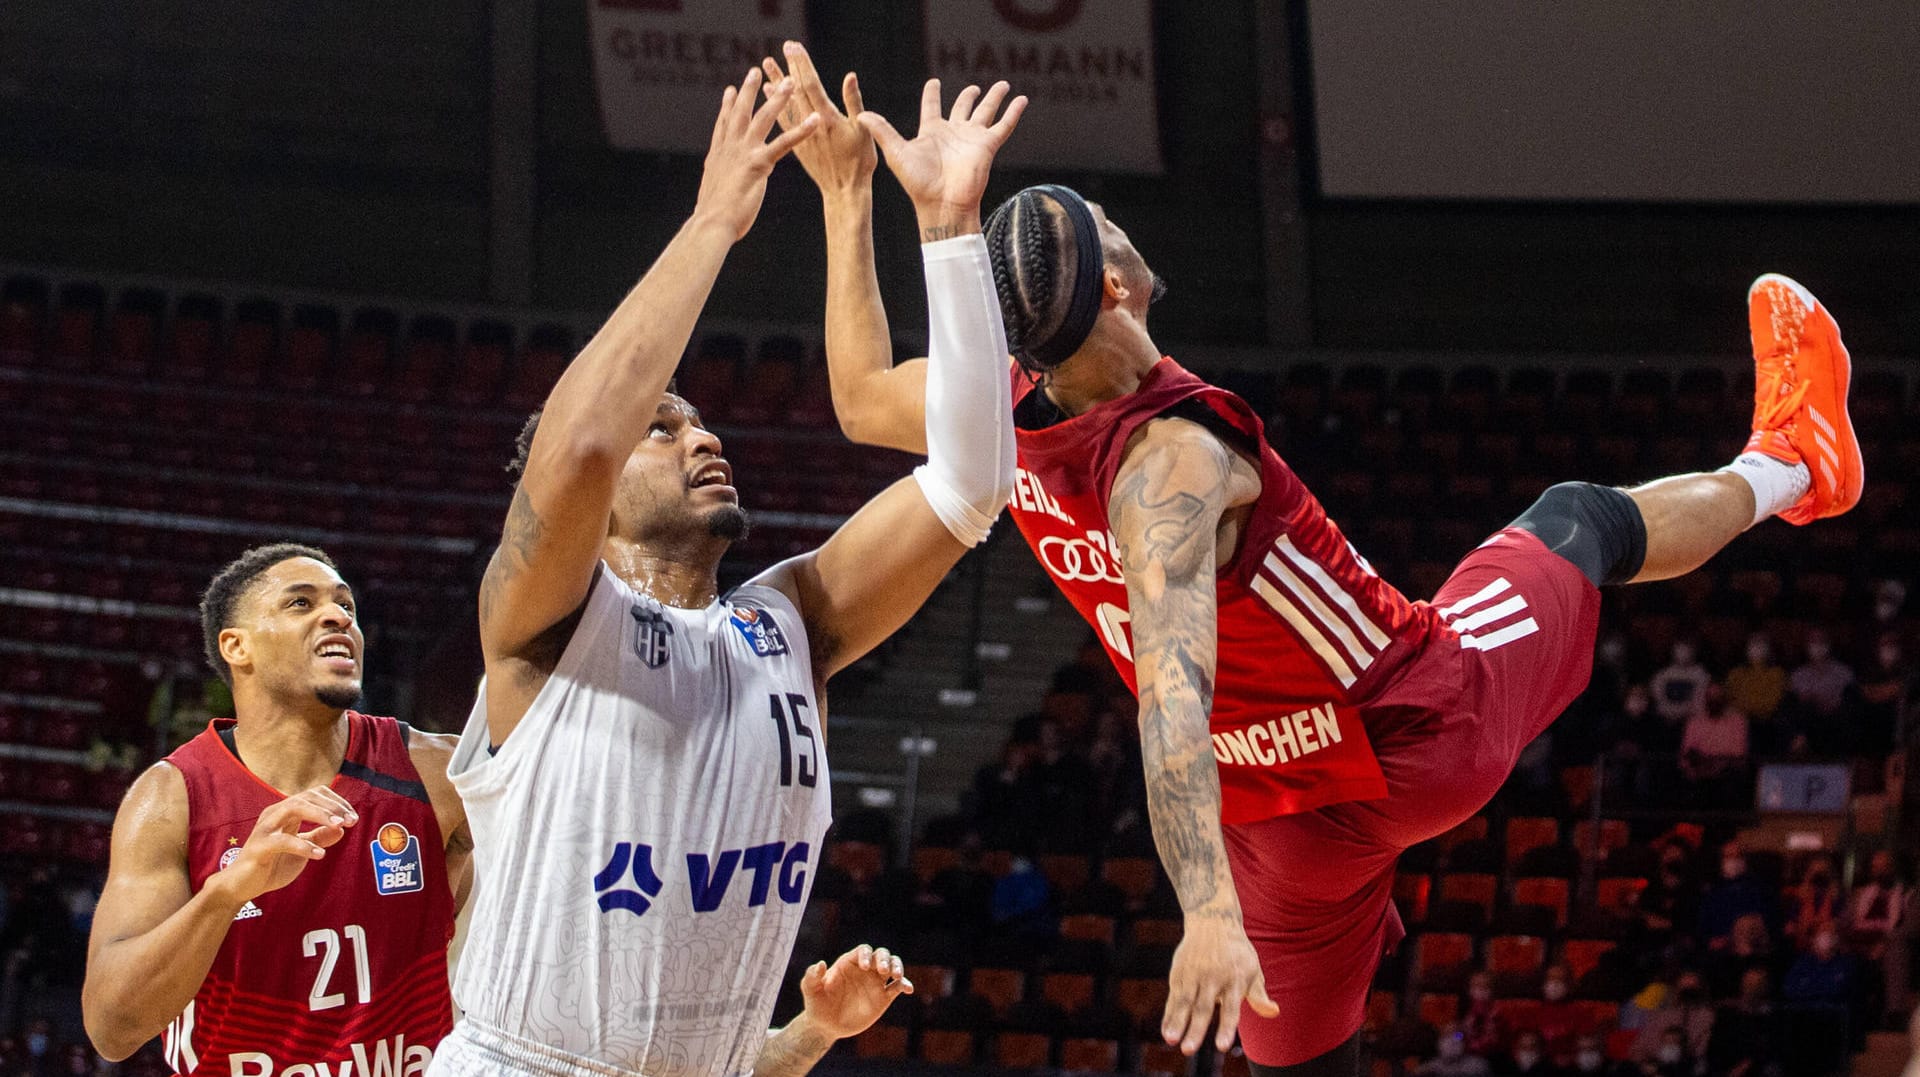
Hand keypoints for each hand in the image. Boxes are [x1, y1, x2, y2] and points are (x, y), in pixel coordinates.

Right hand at [213, 786, 356, 903]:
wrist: (243, 886)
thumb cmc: (273, 864)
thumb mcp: (302, 850)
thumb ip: (320, 837)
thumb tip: (342, 828)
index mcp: (286, 813)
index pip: (315, 795)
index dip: (336, 803)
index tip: (353, 818)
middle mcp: (275, 814)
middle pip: (306, 797)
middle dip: (332, 807)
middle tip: (350, 820)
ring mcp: (265, 829)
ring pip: (293, 808)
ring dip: (319, 815)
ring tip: (338, 826)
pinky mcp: (258, 847)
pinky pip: (282, 841)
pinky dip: (303, 846)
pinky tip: (319, 854)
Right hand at [693, 68, 820, 241]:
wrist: (711, 224)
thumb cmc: (712, 217)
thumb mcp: (713, 193)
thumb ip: (719, 181)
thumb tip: (717, 185)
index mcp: (718, 154)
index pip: (723, 124)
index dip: (727, 106)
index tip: (730, 89)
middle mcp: (730, 148)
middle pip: (741, 112)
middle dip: (749, 90)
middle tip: (756, 70)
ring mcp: (744, 153)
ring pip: (764, 119)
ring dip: (778, 99)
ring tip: (790, 82)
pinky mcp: (759, 164)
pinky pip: (784, 143)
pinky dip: (802, 130)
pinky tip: (815, 119)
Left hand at [759, 42, 874, 197]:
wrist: (844, 192)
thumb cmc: (860, 163)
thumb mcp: (863, 132)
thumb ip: (854, 103)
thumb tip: (850, 77)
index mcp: (827, 119)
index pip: (811, 85)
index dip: (801, 64)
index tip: (793, 47)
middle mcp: (810, 125)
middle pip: (796, 90)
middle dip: (790, 67)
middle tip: (783, 47)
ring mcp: (801, 136)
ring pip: (786, 104)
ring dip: (776, 82)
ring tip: (766, 64)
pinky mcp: (797, 146)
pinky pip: (783, 121)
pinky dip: (775, 105)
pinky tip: (768, 93)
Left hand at [798, 944, 914, 1038]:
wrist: (826, 1025)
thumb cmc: (816, 1004)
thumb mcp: (810, 990)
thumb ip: (812, 976)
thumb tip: (820, 964)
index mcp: (849, 963)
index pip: (863, 951)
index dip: (866, 955)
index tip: (865, 967)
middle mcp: (865, 969)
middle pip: (881, 955)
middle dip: (885, 959)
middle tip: (883, 971)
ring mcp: (875, 982)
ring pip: (892, 967)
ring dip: (897, 967)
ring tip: (897, 976)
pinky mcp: (883, 997)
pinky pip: (897, 987)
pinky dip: (905, 985)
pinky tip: (908, 989)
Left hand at [857, 78, 1026, 239]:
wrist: (942, 204)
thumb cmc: (918, 183)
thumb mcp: (896, 153)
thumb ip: (882, 131)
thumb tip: (861, 115)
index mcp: (931, 132)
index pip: (932, 107)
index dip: (932, 94)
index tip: (934, 82)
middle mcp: (953, 133)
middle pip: (963, 107)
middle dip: (969, 96)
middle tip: (974, 87)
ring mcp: (971, 138)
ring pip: (986, 112)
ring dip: (995, 97)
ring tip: (1003, 85)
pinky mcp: (987, 146)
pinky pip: (1003, 125)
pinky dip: (1014, 112)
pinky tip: (1023, 100)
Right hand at [1163, 915, 1277, 1054]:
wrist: (1213, 919)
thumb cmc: (1237, 952)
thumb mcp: (1253, 970)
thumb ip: (1259, 996)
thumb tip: (1274, 1013)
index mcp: (1235, 979)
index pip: (1231, 1008)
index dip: (1226, 1027)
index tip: (1221, 1046)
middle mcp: (1214, 977)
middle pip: (1204, 1007)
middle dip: (1196, 1030)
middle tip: (1188, 1050)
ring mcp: (1194, 973)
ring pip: (1184, 1002)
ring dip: (1177, 1023)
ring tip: (1170, 1040)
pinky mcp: (1179, 971)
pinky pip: (1173, 997)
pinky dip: (1169, 1014)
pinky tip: (1166, 1031)